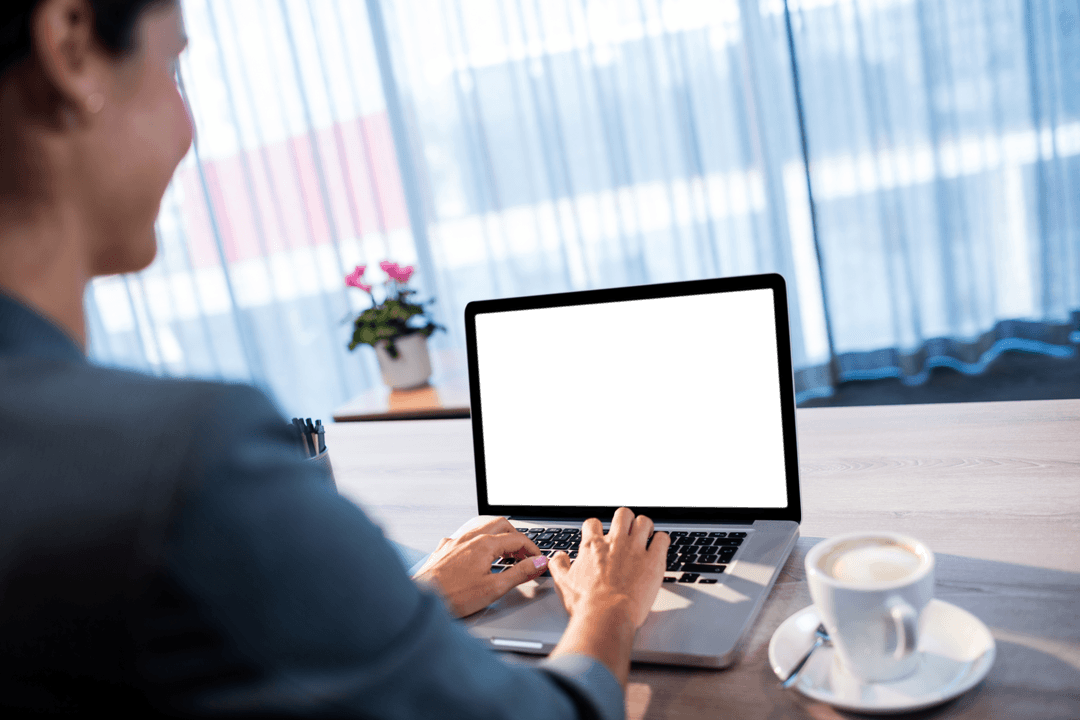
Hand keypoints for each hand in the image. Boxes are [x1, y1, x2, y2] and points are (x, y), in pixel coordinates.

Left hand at [411, 516, 548, 617]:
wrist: (422, 600)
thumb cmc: (454, 596)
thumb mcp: (494, 588)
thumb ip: (520, 573)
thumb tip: (539, 563)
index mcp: (484, 544)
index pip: (517, 539)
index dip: (532, 549)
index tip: (538, 560)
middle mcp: (469, 538)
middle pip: (501, 525)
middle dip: (516, 537)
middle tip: (523, 554)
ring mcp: (455, 541)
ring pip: (481, 527)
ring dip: (498, 535)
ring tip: (504, 552)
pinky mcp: (444, 549)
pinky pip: (465, 536)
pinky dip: (478, 541)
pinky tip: (477, 554)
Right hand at [548, 507, 668, 628]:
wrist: (606, 617)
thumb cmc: (586, 604)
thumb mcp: (563, 583)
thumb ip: (559, 565)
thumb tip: (559, 556)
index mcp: (592, 546)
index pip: (593, 523)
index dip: (597, 528)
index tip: (600, 536)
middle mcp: (614, 542)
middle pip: (622, 514)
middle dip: (625, 520)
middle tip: (627, 532)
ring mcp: (635, 549)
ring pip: (644, 522)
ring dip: (645, 527)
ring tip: (646, 536)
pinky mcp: (654, 560)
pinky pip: (663, 539)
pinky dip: (662, 541)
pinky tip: (659, 547)